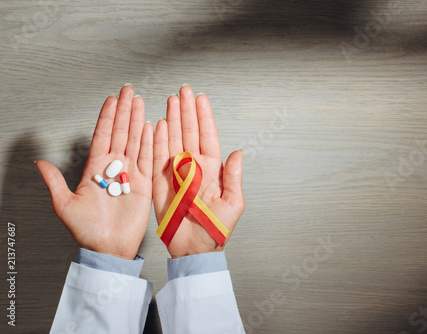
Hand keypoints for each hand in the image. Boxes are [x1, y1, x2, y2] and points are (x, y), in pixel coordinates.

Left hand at [36, 85, 152, 259]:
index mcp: (95, 169)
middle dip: (124, 111)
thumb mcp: (64, 205)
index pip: (102, 136)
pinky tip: (151, 127)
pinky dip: (150, 142)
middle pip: (120, 133)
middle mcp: (114, 168)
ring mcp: (130, 174)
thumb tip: (40, 162)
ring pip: (135, 141)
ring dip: (137, 121)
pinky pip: (148, 159)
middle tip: (128, 91)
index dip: (107, 117)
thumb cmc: (87, 230)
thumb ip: (54, 182)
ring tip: (139, 103)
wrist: (108, 247)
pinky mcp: (144, 184)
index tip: (111, 99)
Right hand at [153, 86, 243, 258]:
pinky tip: (158, 124)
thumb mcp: (233, 204)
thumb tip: (238, 153)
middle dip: (186, 111)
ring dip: (172, 120)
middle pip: (189, 132)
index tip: (200, 99)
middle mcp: (193, 167)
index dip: (204, 117)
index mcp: (212, 170)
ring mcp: (176, 173)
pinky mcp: (161, 182)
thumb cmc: (215, 229)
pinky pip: (157, 157)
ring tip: (171, 101)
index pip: (208, 137)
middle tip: (183, 91)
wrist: (195, 249)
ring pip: (173, 139)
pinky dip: (157, 140)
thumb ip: (234, 177)